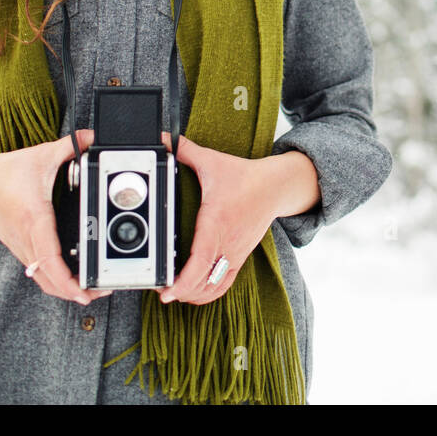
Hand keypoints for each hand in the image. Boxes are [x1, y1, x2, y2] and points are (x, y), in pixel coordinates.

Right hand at [0, 128, 111, 305]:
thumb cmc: (6, 172)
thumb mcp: (41, 155)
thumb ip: (70, 146)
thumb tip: (93, 136)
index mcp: (33, 218)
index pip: (49, 256)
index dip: (66, 278)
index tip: (83, 290)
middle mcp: (26, 239)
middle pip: (47, 279)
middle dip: (74, 292)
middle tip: (100, 292)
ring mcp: (21, 248)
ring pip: (42, 280)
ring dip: (65, 291)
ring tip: (92, 291)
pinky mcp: (21, 250)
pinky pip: (38, 273)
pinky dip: (55, 282)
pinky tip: (73, 282)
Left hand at [156, 133, 281, 305]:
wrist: (276, 186)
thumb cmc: (244, 176)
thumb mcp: (212, 160)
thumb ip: (184, 150)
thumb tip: (162, 139)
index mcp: (217, 222)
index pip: (201, 260)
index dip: (183, 281)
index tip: (166, 291)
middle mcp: (227, 243)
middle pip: (205, 283)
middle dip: (181, 292)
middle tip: (160, 289)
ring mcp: (235, 253)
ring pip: (214, 288)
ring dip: (194, 296)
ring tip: (174, 293)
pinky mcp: (240, 257)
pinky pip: (224, 284)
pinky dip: (208, 293)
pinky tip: (193, 293)